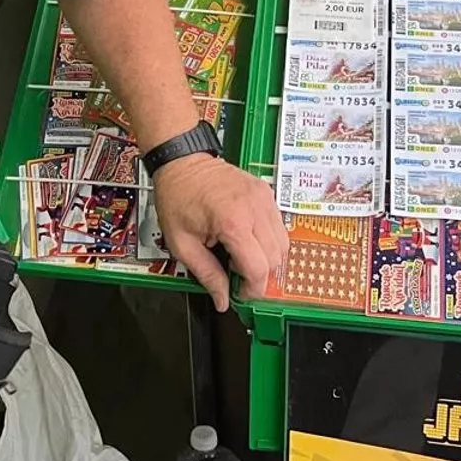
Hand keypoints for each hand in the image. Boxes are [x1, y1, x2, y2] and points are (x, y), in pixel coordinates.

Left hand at [152, 154, 288, 310]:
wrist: (182, 161)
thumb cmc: (177, 196)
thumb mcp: (181, 243)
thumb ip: (206, 274)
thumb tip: (222, 299)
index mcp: (232, 222)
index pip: (258, 268)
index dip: (251, 289)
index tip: (240, 293)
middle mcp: (254, 208)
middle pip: (275, 259)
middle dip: (258, 274)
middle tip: (235, 272)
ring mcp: (263, 197)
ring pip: (283, 243)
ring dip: (266, 257)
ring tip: (240, 253)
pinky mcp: (266, 191)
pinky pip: (278, 224)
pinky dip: (269, 238)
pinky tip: (247, 237)